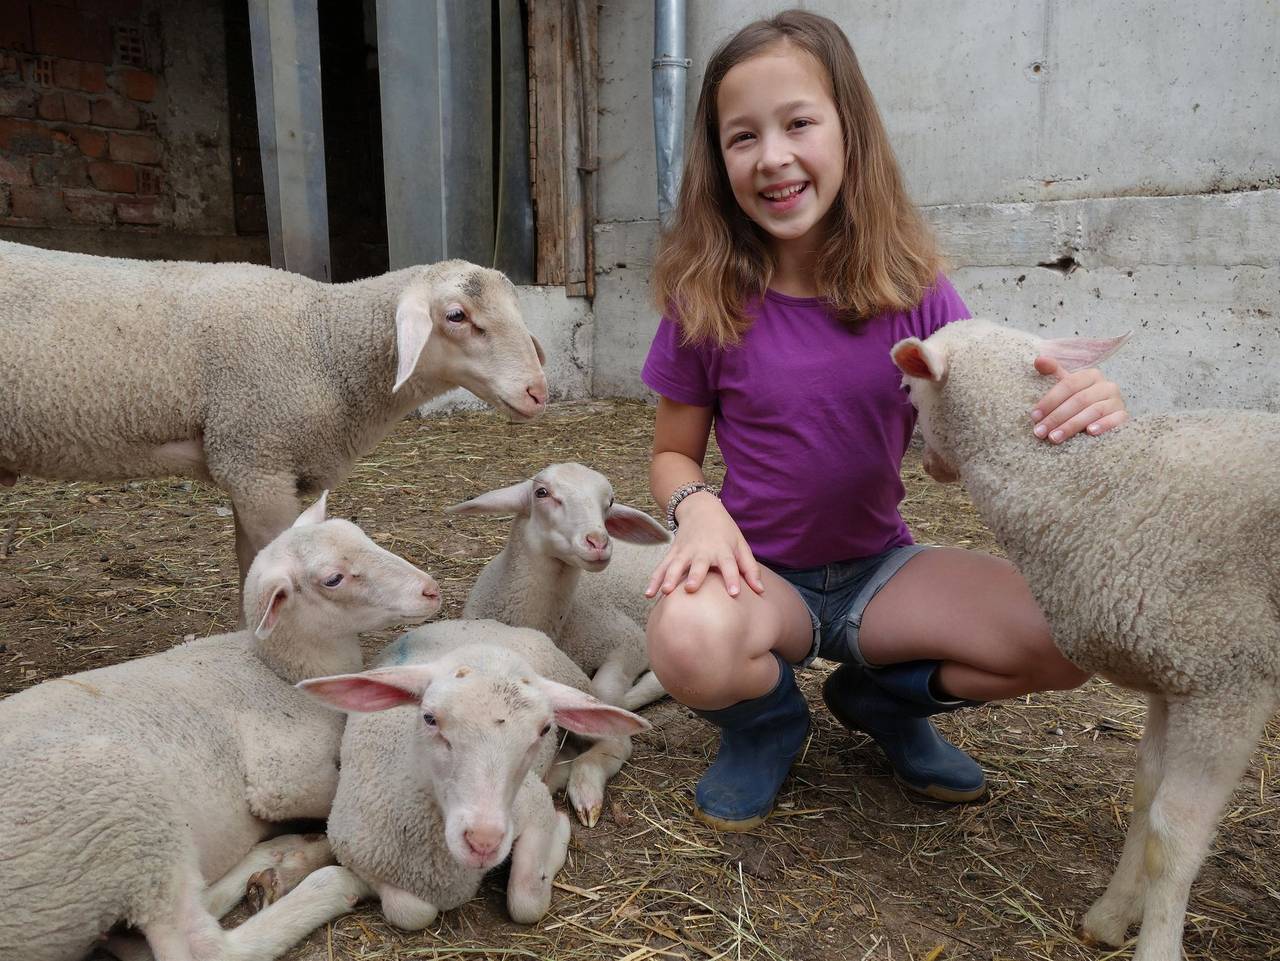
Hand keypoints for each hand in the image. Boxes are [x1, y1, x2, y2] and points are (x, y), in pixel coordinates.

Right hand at [644, 492, 764, 598]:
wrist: (701, 508)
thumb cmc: (725, 531)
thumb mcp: (741, 545)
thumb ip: (750, 569)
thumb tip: (761, 592)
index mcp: (722, 549)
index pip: (729, 565)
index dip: (732, 578)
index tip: (734, 593)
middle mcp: (703, 551)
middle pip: (698, 564)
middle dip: (694, 576)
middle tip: (691, 588)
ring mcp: (685, 551)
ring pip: (676, 565)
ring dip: (669, 578)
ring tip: (665, 592)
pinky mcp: (673, 553)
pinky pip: (662, 567)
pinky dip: (654, 580)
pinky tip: (648, 594)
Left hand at [1030, 357, 1127, 442]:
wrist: (1107, 413)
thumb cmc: (1080, 398)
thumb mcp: (1068, 384)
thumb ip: (1054, 371)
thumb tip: (1038, 360)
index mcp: (1090, 375)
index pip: (1068, 385)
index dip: (1050, 400)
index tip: (1034, 416)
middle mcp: (1106, 385)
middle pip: (1078, 400)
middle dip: (1056, 417)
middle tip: (1040, 432)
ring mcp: (1117, 400)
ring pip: (1093, 411)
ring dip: (1072, 425)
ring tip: (1054, 438)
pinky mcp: (1124, 415)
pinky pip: (1115, 420)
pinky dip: (1103, 425)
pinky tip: (1089, 432)